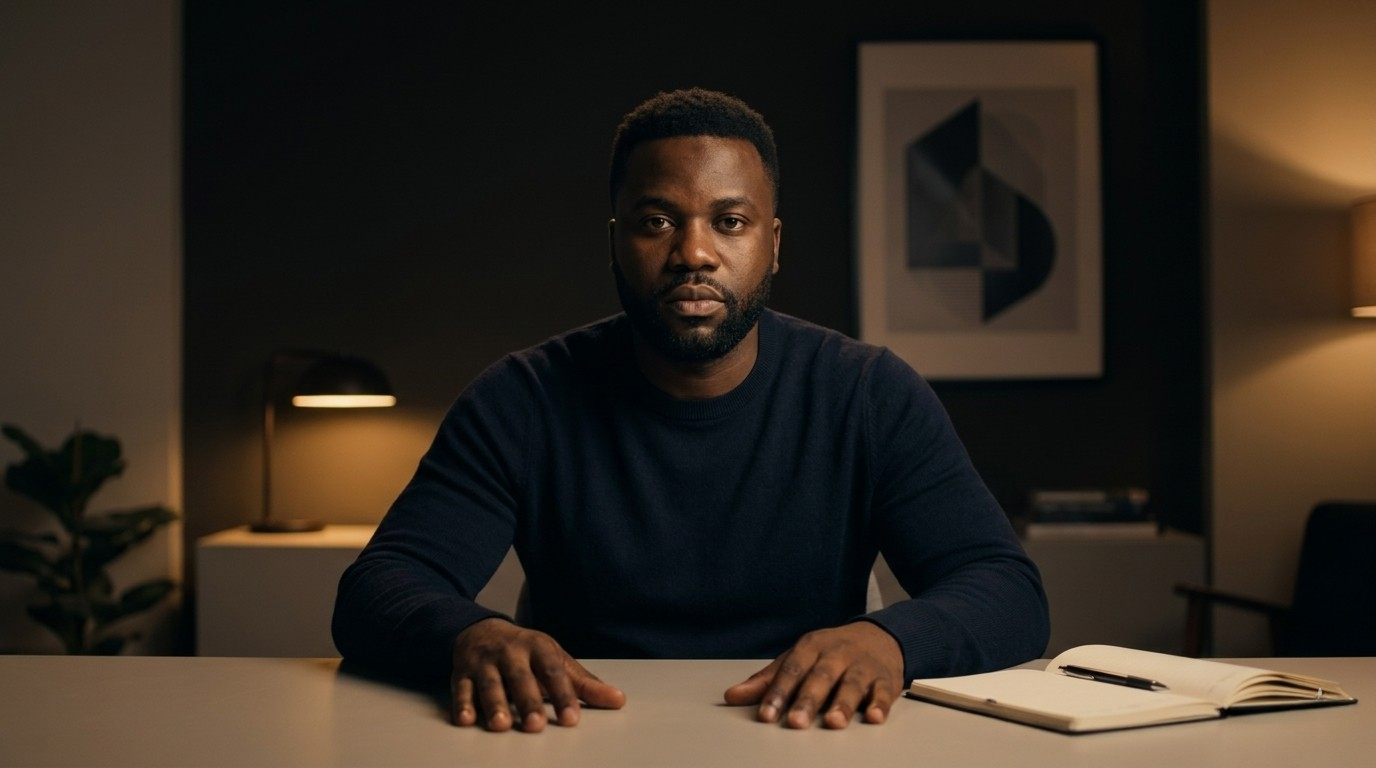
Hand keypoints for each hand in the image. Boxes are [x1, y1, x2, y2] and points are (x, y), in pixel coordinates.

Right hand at [450, 617, 625, 731]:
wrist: (481, 629)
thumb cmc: (526, 652)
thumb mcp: (556, 660)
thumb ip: (584, 684)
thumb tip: (618, 700)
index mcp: (538, 647)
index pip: (553, 672)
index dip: (563, 695)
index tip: (571, 719)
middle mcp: (511, 652)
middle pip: (520, 678)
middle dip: (528, 701)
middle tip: (536, 726)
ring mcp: (485, 662)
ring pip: (489, 684)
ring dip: (495, 705)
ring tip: (502, 726)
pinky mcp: (461, 672)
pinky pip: (461, 688)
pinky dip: (462, 705)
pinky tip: (466, 721)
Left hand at [722, 620, 902, 728]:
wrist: (878, 635)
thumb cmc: (831, 652)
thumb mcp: (798, 658)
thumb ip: (768, 680)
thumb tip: (732, 696)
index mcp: (811, 647)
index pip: (791, 670)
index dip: (777, 693)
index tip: (765, 715)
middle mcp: (837, 654)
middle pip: (821, 677)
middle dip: (808, 700)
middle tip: (796, 722)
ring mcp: (863, 665)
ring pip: (852, 684)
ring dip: (843, 703)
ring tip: (833, 722)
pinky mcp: (886, 678)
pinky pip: (884, 692)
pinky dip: (880, 705)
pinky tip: (874, 718)